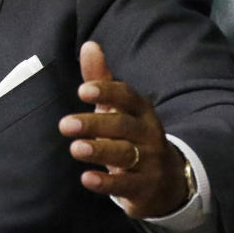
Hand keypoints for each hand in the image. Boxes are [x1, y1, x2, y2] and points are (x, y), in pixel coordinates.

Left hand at [58, 41, 187, 218]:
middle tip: (65, 124)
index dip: (106, 92)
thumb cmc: (132, 135)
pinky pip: (126, 185)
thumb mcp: (118, 108)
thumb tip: (89, 45)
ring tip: (75, 148)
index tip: (82, 90)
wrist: (168, 179)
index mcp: (141, 110)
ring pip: (125, 154)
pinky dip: (106, 182)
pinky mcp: (144, 187)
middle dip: (94, 124)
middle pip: (123, 125)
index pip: (127, 96)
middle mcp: (148, 133)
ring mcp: (149, 161)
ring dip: (99, 150)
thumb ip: (101, 79)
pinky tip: (87, 178)